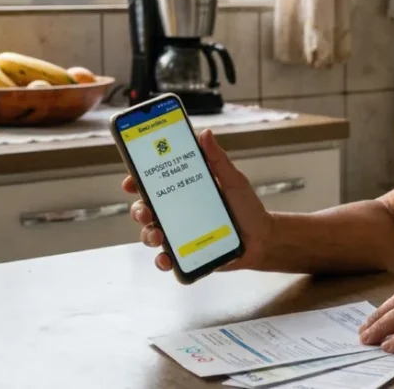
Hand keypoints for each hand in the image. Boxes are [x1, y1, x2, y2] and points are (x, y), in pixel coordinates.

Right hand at [122, 129, 272, 272]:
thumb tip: (205, 134)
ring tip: (158, 236)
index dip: (137, 181)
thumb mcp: (233, 180)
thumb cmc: (247, 207)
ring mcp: (180, 234)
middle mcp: (178, 212)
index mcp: (184, 191)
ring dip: (148, 235)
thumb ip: (218, 159)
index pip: (154, 184)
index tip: (131, 180)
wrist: (262, 238)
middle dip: (139, 210)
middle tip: (146, 211)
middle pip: (146, 209)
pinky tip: (166, 258)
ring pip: (151, 234)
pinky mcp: (186, 254)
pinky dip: (162, 261)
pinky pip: (167, 259)